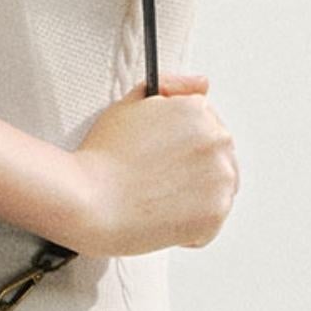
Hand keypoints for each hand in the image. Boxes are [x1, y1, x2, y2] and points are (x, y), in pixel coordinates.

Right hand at [67, 71, 238, 257]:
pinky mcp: (216, 216)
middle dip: (191, 169)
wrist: (88, 202)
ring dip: (194, 196)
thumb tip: (201, 84)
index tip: (162, 157)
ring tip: (157, 198)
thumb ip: (171, 87)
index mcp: (198, 111)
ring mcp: (221, 179)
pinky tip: (161, 217)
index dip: (180, 144)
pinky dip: (190, 226)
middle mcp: (217, 142)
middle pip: (216, 156)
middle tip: (155, 179)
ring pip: (217, 189)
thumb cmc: (102, 158)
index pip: (205, 125)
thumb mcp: (130, 104)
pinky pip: (210, 223)